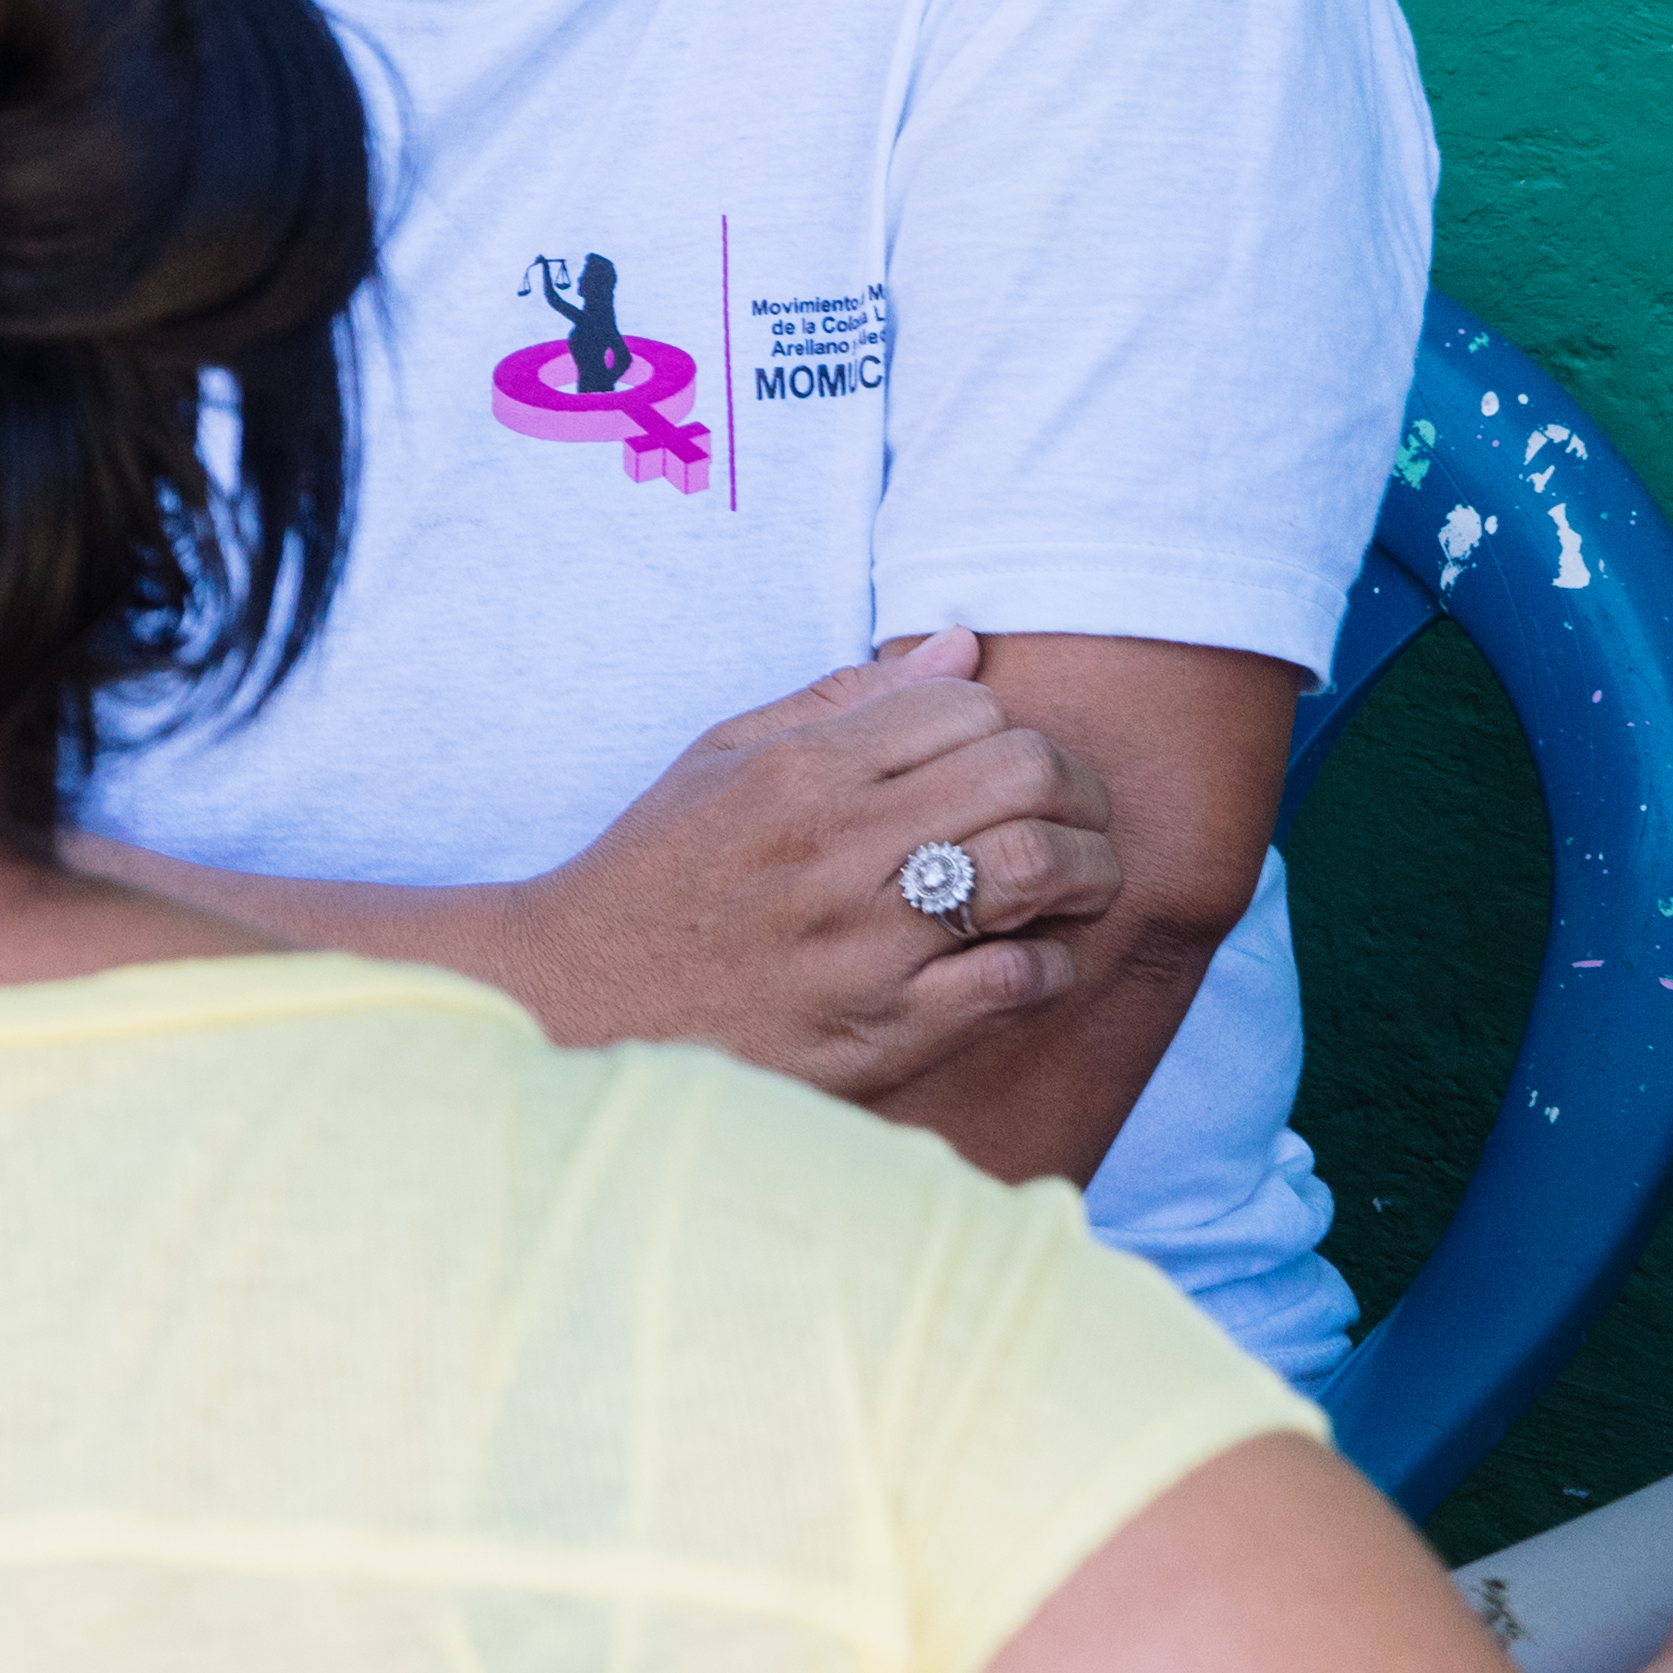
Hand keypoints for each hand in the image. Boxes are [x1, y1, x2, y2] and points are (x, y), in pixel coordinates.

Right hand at [494, 630, 1119, 1100]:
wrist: (586, 998)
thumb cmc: (662, 873)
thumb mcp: (722, 757)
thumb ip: (844, 699)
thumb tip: (962, 646)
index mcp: (800, 769)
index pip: (967, 706)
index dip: (1003, 727)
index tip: (997, 764)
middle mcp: (839, 844)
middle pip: (1027, 772)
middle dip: (1075, 791)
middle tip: (1069, 818)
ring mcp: (867, 940)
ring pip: (1040, 868)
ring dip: (1086, 873)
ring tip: (1074, 886)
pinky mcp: (888, 1027)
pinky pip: (1019, 980)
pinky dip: (1048, 964)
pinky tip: (1022, 958)